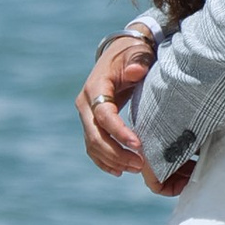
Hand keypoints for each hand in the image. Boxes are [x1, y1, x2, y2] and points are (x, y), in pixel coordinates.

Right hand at [77, 31, 155, 176]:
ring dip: (113, 160)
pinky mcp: (91, 123)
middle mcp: (85, 103)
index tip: (138, 145)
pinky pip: (93, 147)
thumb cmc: (131, 54)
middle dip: (116, 153)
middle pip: (95, 135)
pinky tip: (119, 171)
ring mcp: (86, 115)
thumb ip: (138, 62)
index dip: (119, 132)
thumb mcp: (137, 53)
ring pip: (93, 145)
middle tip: (139, 164)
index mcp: (95, 86)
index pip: (103, 115)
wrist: (119, 53)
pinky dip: (104, 161)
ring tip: (136, 168)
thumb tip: (136, 71)